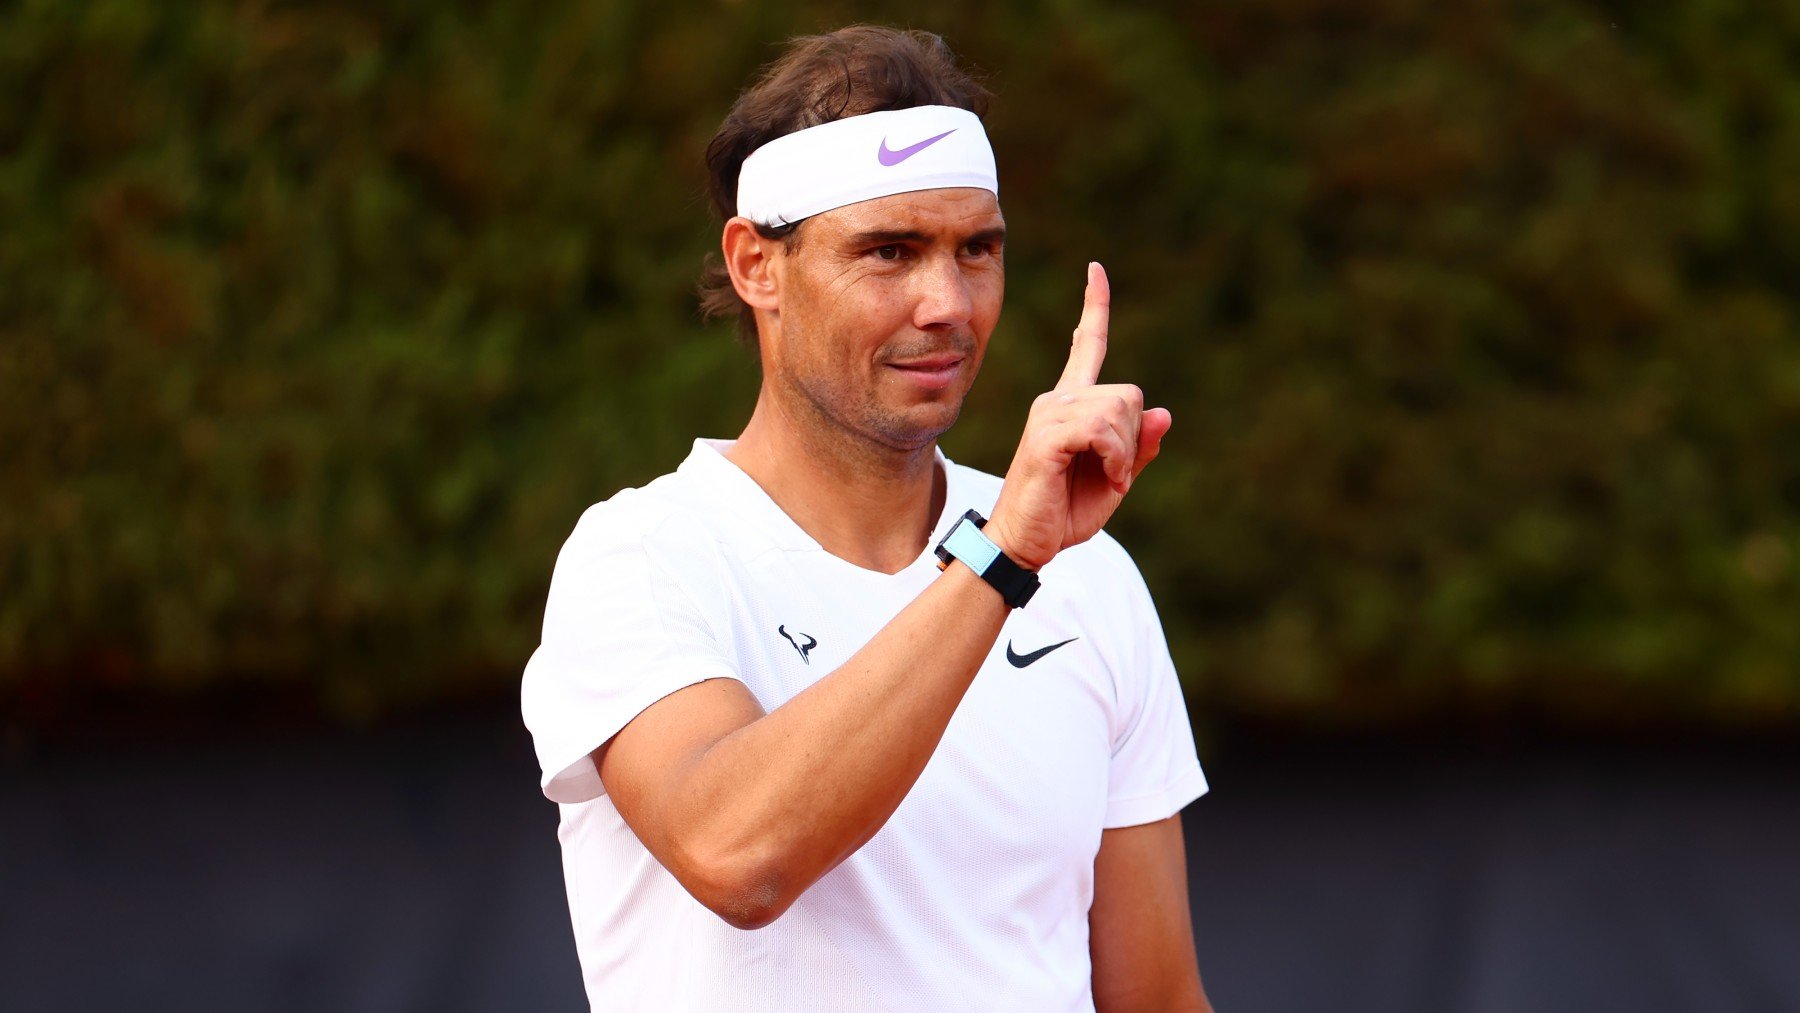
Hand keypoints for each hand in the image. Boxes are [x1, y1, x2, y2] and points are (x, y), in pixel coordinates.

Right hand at [984, 263, 1172, 570]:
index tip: (1096, 270)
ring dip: (1125, 455)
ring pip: (1118, 410)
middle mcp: (1057, 399)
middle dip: (1133, 438)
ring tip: (1106, 479)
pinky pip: (1102, 430)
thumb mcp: (1114, 480)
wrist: (1025, 544)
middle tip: (1114, 473)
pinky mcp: (1046, 435)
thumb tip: (1163, 413)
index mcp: (1071, 405)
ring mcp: (1049, 414)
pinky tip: (1108, 478)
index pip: (1086, 346)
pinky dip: (1116, 459)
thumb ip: (1137, 448)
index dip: (1094, 308)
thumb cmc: (1063, 513)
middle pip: (1128, 393)